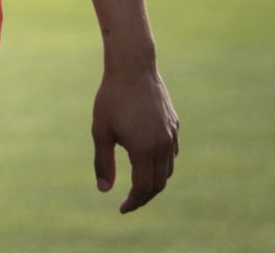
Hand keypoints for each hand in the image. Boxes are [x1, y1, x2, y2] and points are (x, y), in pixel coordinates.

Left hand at [92, 65, 178, 212]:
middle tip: (129, 202)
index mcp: (144, 150)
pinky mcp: (174, 124)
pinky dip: (162, 164)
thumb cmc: (111, 97)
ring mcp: (171, 134)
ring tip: (138, 184)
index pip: (144, 188)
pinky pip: (171, 152)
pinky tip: (148, 162)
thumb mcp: (101, 131)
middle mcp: (163, 145)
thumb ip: (103, 162)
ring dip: (155, 181)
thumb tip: (104, 190)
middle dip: (144, 196)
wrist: (133, 67)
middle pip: (159, 183)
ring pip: (168, 169)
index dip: (133, 202)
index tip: (121, 208)